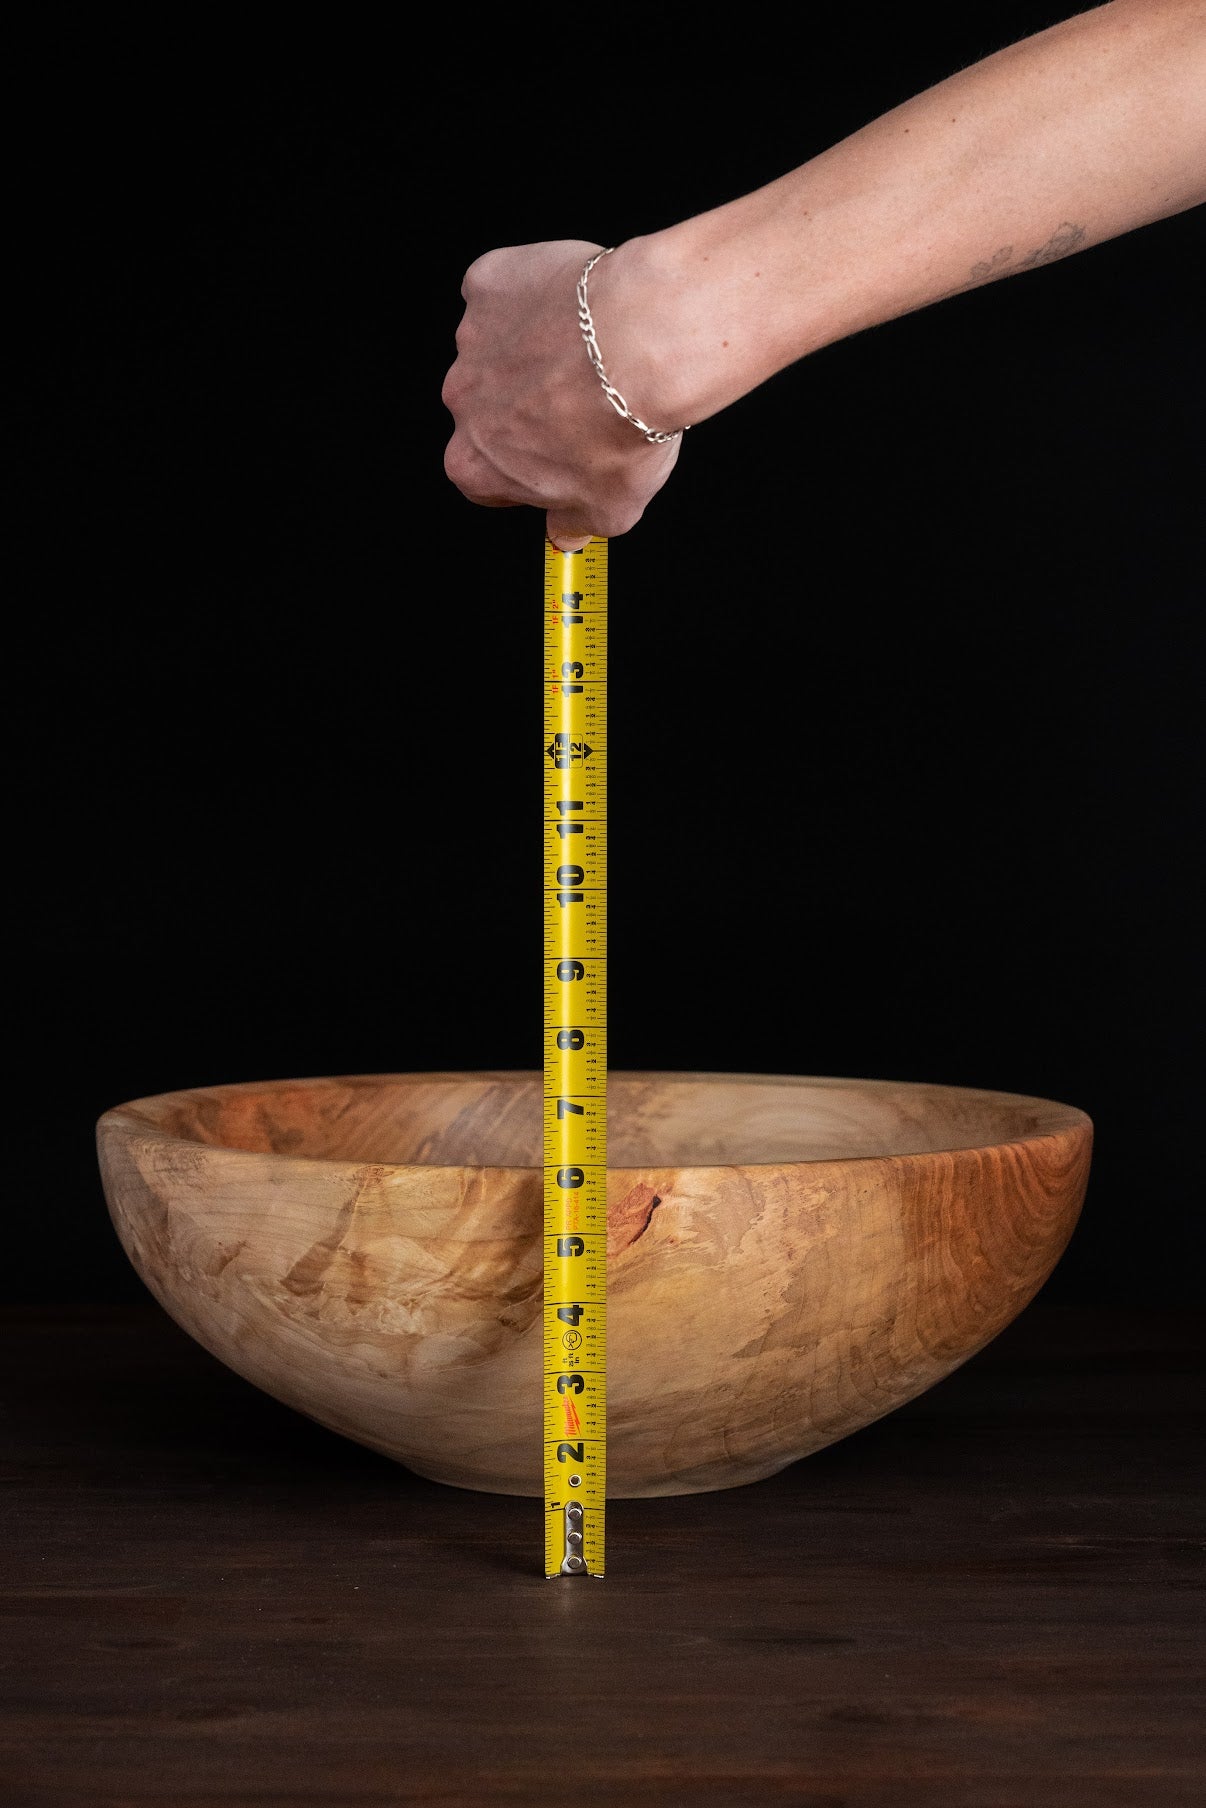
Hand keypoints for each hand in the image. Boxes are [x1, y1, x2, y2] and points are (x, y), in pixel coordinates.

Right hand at [442, 239, 682, 551]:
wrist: (641, 344)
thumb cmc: (620, 428)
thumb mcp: (609, 510)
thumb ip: (575, 524)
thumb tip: (568, 533)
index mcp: (474, 463)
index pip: (485, 477)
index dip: (524, 472)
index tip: (558, 464)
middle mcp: (461, 400)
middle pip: (486, 410)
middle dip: (526, 409)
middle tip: (584, 405)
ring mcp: (471, 338)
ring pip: (498, 349)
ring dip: (533, 352)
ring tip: (591, 355)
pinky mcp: (490, 284)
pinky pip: (506, 291)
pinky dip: (534, 297)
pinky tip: (576, 310)